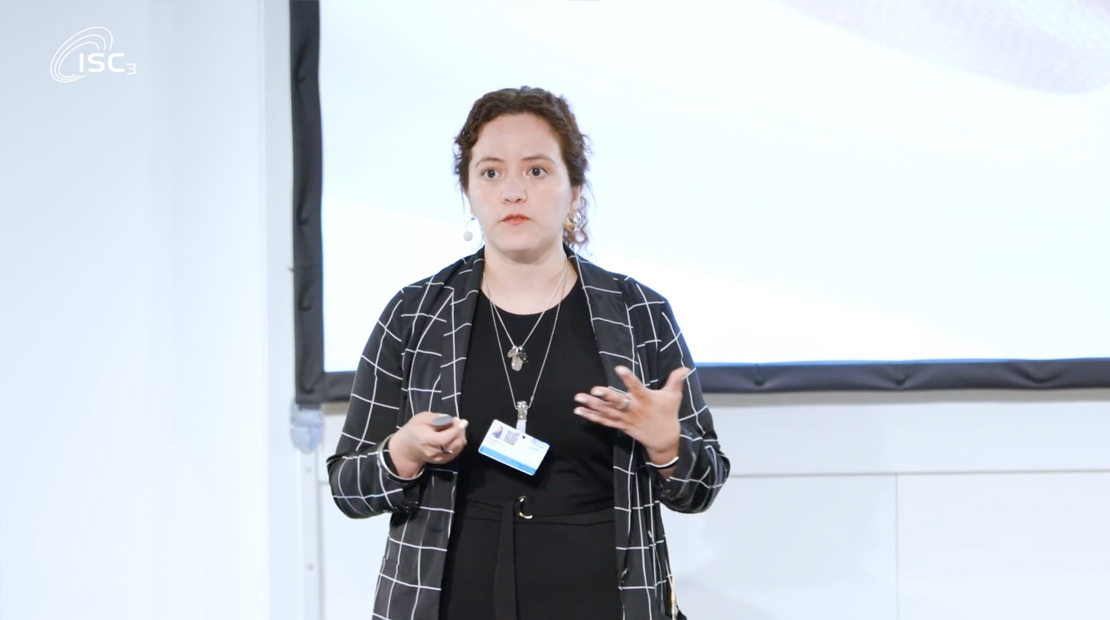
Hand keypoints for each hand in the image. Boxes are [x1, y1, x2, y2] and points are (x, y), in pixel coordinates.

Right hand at [388, 412, 468, 475]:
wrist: (408, 448)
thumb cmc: (414, 430)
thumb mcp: (421, 418)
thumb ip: (435, 418)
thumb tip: (449, 419)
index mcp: (425, 440)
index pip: (443, 439)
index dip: (455, 430)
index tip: (460, 421)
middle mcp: (433, 452)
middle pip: (453, 444)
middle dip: (460, 432)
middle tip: (460, 422)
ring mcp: (438, 458)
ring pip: (457, 448)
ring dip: (461, 436)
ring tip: (457, 427)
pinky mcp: (443, 461)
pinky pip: (456, 452)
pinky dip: (459, 442)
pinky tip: (456, 435)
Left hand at [573, 365, 687, 460]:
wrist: (665, 440)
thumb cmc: (668, 414)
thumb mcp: (673, 397)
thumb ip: (676, 380)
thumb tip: (686, 367)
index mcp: (645, 399)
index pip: (636, 386)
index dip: (628, 378)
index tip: (618, 368)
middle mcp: (633, 409)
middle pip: (618, 402)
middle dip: (606, 396)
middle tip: (594, 390)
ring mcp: (625, 419)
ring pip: (607, 412)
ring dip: (591, 406)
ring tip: (578, 399)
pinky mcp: (620, 426)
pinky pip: (603, 422)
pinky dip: (591, 417)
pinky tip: (579, 412)